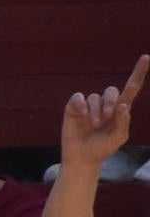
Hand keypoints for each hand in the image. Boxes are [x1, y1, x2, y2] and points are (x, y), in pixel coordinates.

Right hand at [62, 56, 148, 173]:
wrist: (81, 159)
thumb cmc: (102, 149)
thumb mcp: (118, 138)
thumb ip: (123, 122)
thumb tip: (123, 105)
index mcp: (120, 110)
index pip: (131, 88)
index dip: (139, 73)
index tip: (146, 58)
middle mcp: (105, 105)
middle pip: (112, 91)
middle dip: (111, 102)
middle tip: (107, 117)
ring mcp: (89, 106)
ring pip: (95, 96)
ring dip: (96, 110)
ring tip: (94, 124)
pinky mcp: (74, 108)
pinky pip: (78, 97)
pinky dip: (81, 104)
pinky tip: (82, 114)